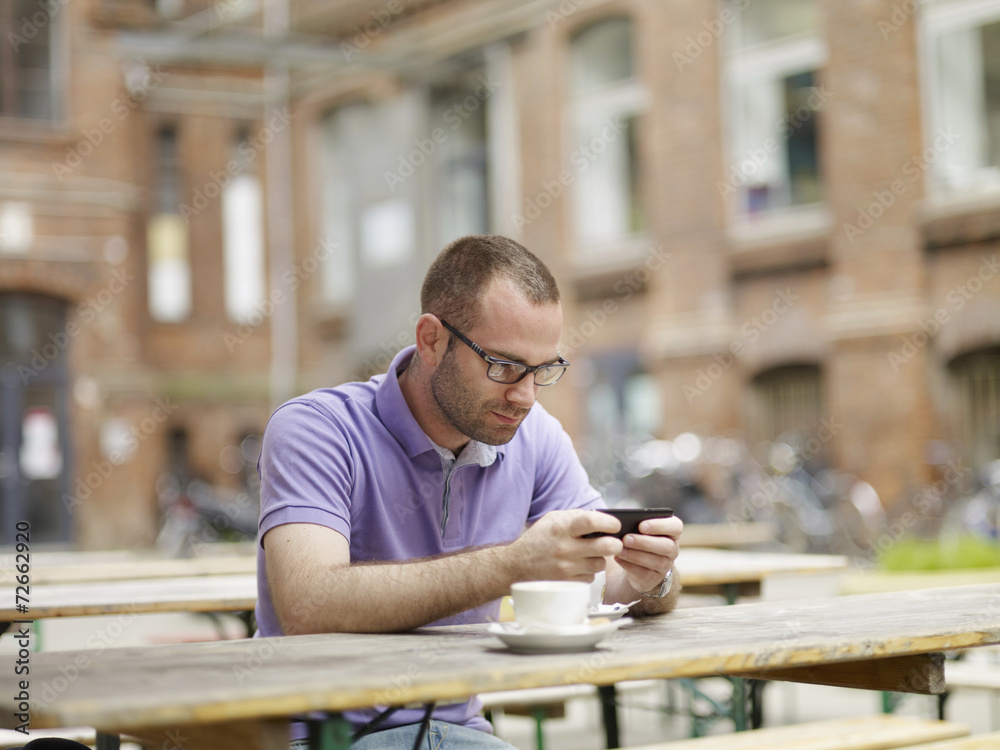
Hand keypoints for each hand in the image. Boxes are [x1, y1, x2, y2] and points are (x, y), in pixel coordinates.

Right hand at [509, 509, 623, 581]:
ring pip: (600, 564)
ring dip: (600, 559)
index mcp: (562, 528)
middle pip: (605, 547)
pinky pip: (590, 578)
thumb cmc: (538, 540)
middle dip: (615, 544)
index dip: (608, 523)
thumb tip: (600, 518)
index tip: (615, 525)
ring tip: (590, 555)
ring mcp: (566, 568)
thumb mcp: (552, 520)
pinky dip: (588, 572)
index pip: (591, 522)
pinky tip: (579, 567)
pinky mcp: (567, 583)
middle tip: (615, 543)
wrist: (515, 566)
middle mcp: (565, 548)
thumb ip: (575, 516)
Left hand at [614, 515, 682, 594]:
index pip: (676, 527)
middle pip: (666, 546)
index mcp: (672, 532)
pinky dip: (629, 565)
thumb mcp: (640, 528)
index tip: (641, 525)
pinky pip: (645, 574)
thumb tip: (623, 523)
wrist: (637, 561)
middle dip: (644, 542)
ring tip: (620, 549)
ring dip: (636, 555)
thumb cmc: (639, 537)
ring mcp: (666, 565)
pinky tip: (618, 558)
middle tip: (626, 538)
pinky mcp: (654, 578)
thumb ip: (637, 523)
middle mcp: (673, 549)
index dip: (660, 526)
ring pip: (656, 562)